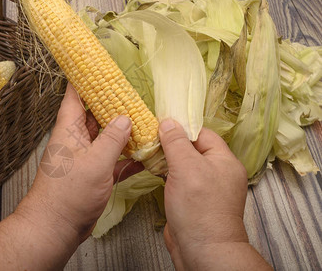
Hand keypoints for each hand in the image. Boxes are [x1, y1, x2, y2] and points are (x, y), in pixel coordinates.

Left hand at [15, 83, 142, 241]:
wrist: (55, 228)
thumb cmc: (69, 193)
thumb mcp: (95, 162)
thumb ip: (113, 138)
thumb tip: (126, 118)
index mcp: (69, 128)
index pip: (75, 94)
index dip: (86, 77)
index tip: (100, 63)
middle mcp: (77, 138)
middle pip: (96, 113)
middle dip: (114, 104)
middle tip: (135, 93)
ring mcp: (86, 157)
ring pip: (107, 136)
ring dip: (124, 131)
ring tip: (145, 120)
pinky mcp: (94, 174)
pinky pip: (113, 159)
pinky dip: (127, 156)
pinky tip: (145, 154)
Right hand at [159, 119, 270, 269]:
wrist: (202, 250)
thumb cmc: (199, 208)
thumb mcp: (187, 168)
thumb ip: (176, 142)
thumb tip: (168, 122)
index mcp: (224, 160)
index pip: (202, 133)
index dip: (181, 126)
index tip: (160, 123)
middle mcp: (216, 171)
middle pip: (191, 148)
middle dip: (170, 142)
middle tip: (149, 136)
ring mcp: (203, 187)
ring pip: (183, 164)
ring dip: (166, 158)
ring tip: (147, 150)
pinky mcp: (191, 199)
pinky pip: (178, 179)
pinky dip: (165, 172)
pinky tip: (151, 169)